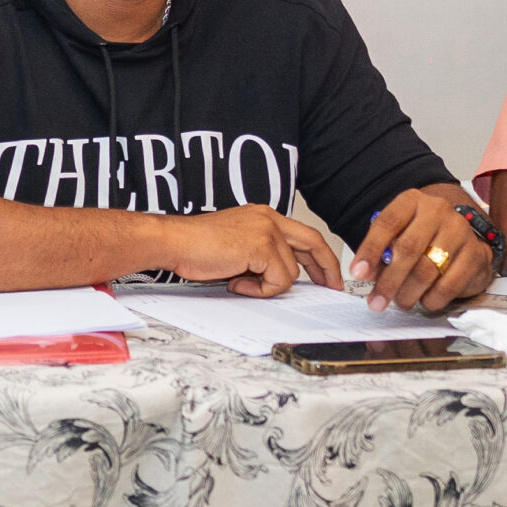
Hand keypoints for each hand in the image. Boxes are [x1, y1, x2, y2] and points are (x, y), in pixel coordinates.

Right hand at [167, 205, 341, 295]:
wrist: (174, 241)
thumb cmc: (195, 246)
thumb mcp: (236, 248)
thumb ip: (259, 256)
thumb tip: (277, 278)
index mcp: (263, 216)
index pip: (303, 234)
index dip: (317, 255)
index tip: (324, 273)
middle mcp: (269, 218)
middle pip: (313, 242)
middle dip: (327, 267)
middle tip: (333, 286)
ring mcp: (267, 231)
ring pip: (290, 272)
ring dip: (268, 286)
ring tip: (239, 282)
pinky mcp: (262, 246)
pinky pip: (278, 281)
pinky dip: (259, 290)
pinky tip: (235, 283)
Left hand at [350, 188, 492, 311]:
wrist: (463, 239)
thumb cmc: (424, 237)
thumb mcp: (398, 236)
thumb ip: (382, 252)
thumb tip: (365, 273)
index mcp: (412, 201)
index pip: (387, 223)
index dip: (370, 250)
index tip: (358, 273)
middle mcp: (438, 211)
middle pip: (407, 249)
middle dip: (388, 280)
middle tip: (377, 301)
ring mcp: (460, 231)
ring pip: (427, 269)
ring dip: (408, 293)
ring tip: (400, 302)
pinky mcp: (476, 254)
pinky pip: (449, 284)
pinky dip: (432, 298)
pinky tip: (425, 300)